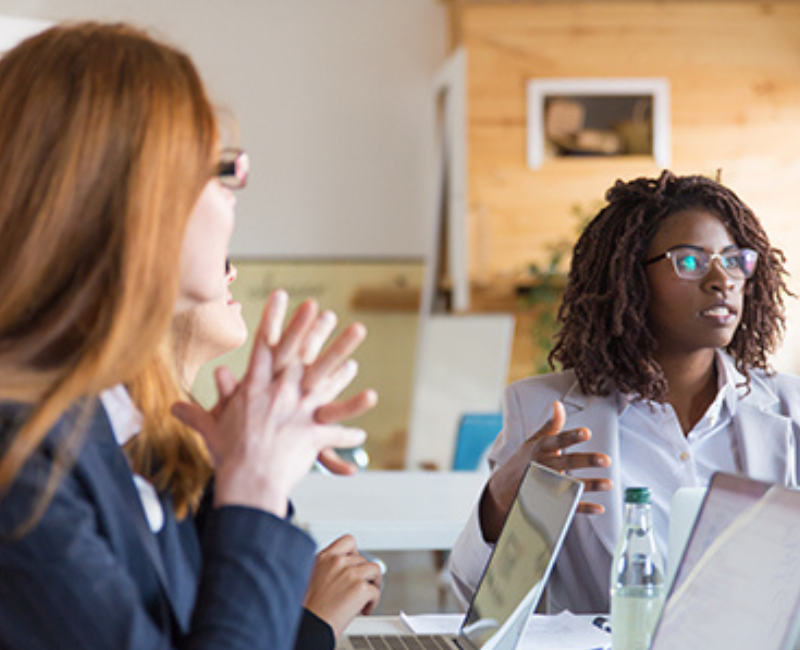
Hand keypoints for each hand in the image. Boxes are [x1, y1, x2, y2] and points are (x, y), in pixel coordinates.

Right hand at [172, 292, 369, 515]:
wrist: (246, 482)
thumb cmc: (227, 457)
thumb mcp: (210, 431)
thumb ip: (195, 415)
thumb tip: (172, 408)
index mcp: (255, 389)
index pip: (265, 346)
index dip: (274, 319)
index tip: (281, 295)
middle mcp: (280, 394)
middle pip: (300, 355)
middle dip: (313, 330)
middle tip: (325, 310)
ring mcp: (300, 411)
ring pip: (327, 380)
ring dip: (343, 356)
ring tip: (357, 337)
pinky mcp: (314, 432)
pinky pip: (338, 428)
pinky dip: (350, 426)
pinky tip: (365, 420)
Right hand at [303, 535, 382, 637]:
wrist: (309, 626)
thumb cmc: (308, 609)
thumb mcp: (311, 578)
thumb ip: (328, 569)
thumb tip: (343, 572)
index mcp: (324, 558)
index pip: (348, 541)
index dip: (355, 552)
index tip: (356, 564)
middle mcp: (337, 562)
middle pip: (363, 559)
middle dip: (363, 574)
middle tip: (359, 588)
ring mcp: (350, 573)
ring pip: (375, 570)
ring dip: (373, 583)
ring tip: (367, 596)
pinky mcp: (360, 588)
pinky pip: (376, 591)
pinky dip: (373, 602)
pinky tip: (364, 610)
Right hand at [480, 401, 611, 541]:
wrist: (503, 489)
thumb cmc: (524, 460)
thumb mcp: (534, 441)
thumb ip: (550, 426)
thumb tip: (558, 405)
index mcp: (540, 450)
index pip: (557, 441)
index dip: (572, 437)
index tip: (586, 432)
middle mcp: (543, 466)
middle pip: (567, 463)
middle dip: (586, 461)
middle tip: (606, 459)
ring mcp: (546, 486)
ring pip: (570, 485)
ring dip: (590, 485)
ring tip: (609, 484)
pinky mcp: (550, 503)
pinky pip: (568, 506)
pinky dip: (583, 508)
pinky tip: (599, 508)